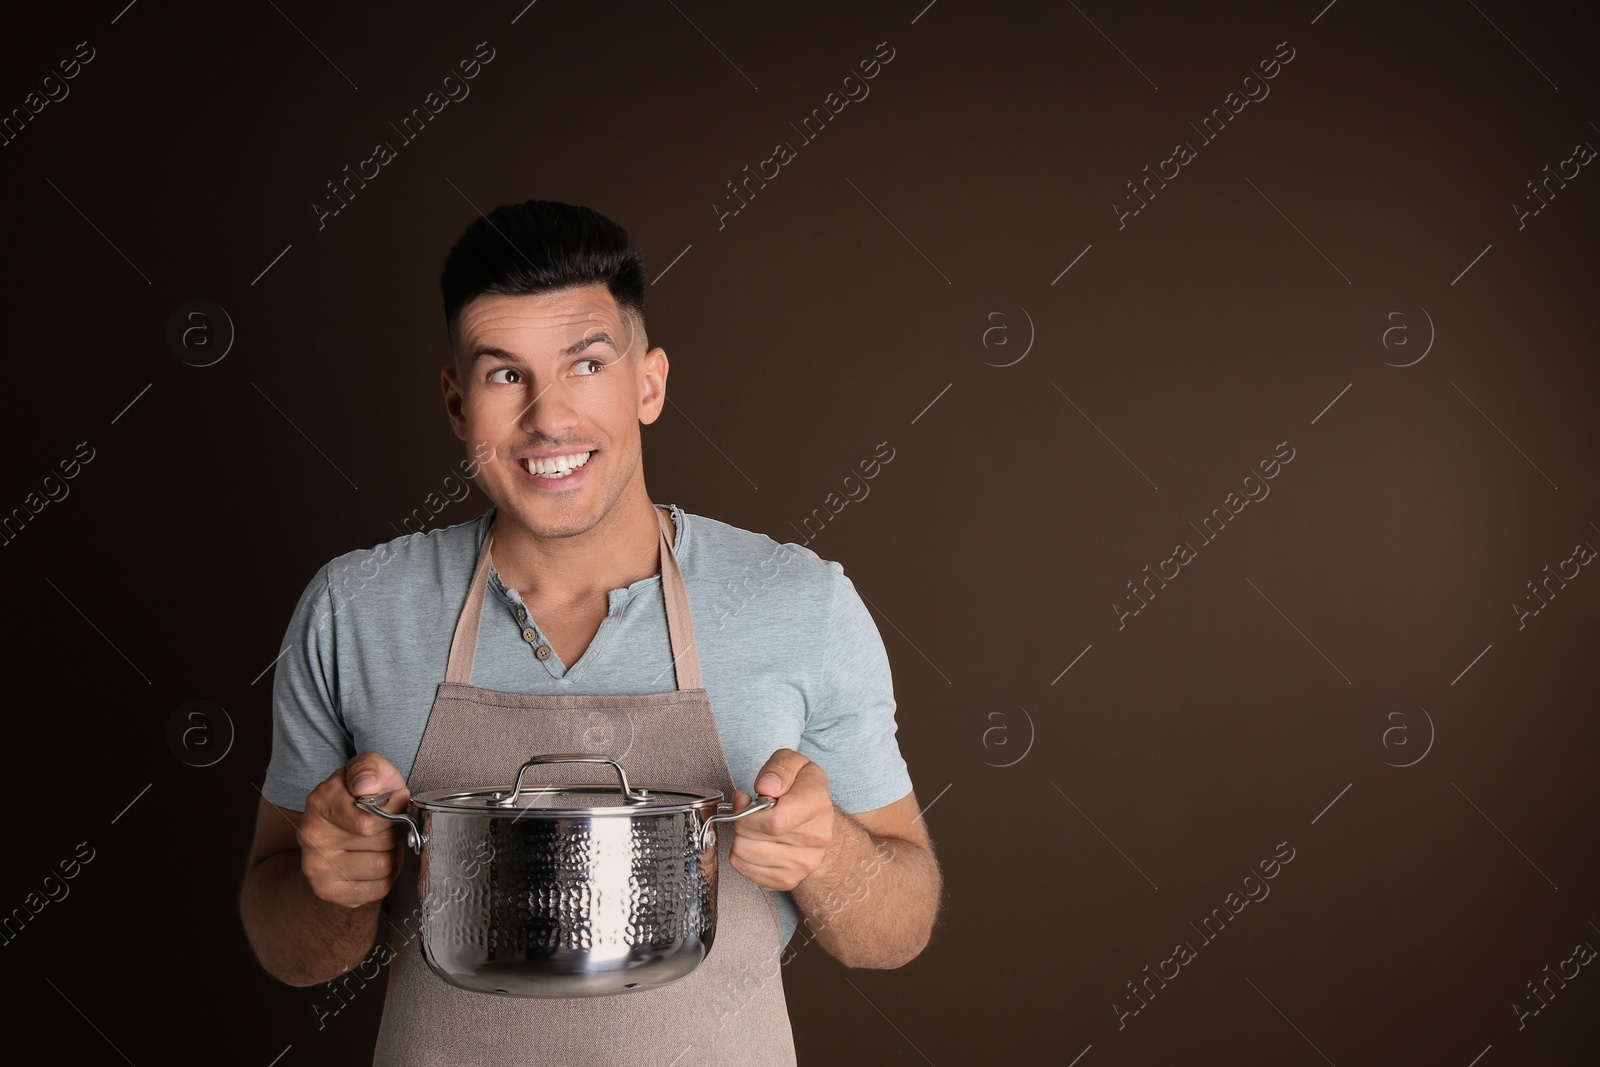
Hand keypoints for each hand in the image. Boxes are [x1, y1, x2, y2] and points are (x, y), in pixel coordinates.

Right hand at [297, 752, 408, 908]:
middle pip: (382, 845)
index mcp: (320, 802)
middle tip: (388, 825)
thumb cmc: (361, 794)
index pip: (371, 823)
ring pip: (382, 868)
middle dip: (394, 833)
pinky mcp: (326, 890)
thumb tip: (366, 785)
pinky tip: (375, 860)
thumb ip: (369, 768)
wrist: (338, 825)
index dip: (395, 812)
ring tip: (382, 842)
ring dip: (392, 855)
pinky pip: (377, 889)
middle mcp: (312, 837)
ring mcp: (316, 867)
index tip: (397, 801)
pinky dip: (386, 877)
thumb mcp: (368, 768)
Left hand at [728, 749, 834, 891]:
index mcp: (818, 805)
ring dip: (741, 837)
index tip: (746, 799)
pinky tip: (757, 842)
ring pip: (743, 853)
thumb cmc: (802, 790)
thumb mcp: (795, 763)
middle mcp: (816, 839)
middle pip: (751, 838)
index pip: (774, 822)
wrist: (820, 822)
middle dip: (741, 821)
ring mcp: (803, 864)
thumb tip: (766, 787)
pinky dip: (743, 854)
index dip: (748, 810)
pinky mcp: (788, 880)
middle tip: (750, 811)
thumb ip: (779, 768)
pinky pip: (743, 869)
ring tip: (756, 826)